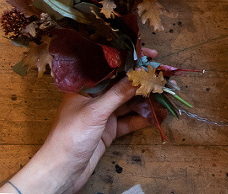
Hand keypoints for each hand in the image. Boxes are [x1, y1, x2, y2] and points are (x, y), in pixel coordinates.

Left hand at [1, 47, 156, 193]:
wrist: (61, 172)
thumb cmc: (70, 136)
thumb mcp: (96, 112)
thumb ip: (119, 93)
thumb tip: (141, 75)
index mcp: (86, 87)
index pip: (112, 68)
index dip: (132, 60)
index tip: (152, 55)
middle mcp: (96, 98)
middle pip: (124, 85)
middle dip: (144, 82)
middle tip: (165, 79)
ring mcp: (103, 114)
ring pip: (129, 103)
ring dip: (147, 101)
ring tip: (166, 97)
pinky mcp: (109, 130)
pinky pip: (130, 120)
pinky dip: (144, 118)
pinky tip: (158, 116)